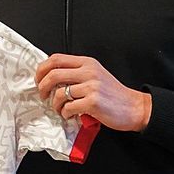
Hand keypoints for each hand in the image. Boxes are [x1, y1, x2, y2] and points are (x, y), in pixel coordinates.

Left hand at [35, 53, 151, 131]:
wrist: (134, 107)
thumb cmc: (113, 94)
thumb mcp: (95, 75)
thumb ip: (76, 72)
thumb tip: (51, 76)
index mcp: (87, 63)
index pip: (56, 58)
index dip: (42, 69)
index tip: (39, 80)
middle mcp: (88, 71)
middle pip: (53, 74)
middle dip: (42, 87)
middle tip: (43, 95)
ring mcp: (91, 86)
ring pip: (59, 93)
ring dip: (55, 104)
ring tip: (60, 108)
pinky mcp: (93, 102)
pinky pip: (68, 107)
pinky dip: (65, 113)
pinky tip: (70, 114)